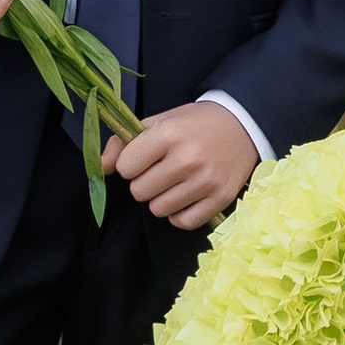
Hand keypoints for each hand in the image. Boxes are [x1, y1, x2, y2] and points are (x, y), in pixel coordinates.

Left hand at [103, 100, 259, 230]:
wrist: (242, 125)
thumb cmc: (194, 124)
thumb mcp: (158, 122)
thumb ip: (123, 143)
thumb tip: (101, 168)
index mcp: (169, 134)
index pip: (126, 168)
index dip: (131, 164)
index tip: (145, 158)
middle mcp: (187, 159)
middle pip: (140, 192)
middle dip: (145, 182)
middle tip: (161, 171)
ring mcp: (206, 181)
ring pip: (159, 210)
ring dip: (161, 199)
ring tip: (176, 182)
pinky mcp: (220, 199)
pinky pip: (183, 222)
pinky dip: (180, 214)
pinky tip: (187, 196)